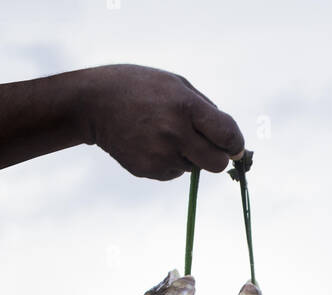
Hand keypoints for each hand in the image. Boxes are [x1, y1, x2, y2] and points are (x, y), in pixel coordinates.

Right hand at [80, 64, 244, 180]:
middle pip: (216, 164)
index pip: (227, 135)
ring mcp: (160, 155)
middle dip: (218, 159)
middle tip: (209, 149)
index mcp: (186, 107)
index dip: (236, 145)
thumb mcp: (176, 84)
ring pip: (194, 168)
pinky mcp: (148, 170)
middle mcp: (175, 133)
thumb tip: (231, 141)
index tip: (235, 147)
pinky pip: (174, 172)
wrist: (95, 103)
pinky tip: (151, 143)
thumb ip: (206, 110)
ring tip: (164, 133)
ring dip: (188, 156)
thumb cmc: (142, 88)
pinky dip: (170, 161)